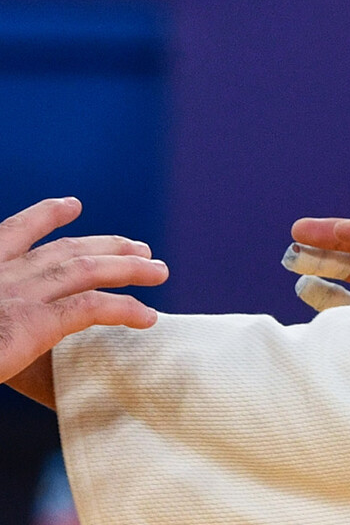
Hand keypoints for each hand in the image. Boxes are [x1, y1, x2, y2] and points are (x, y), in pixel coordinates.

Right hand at [1, 197, 168, 405]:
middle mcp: (1, 271)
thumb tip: (7, 311)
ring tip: (159, 271)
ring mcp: (20, 293)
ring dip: (130, 267)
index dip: (46, 216)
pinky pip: (94, 308)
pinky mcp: (36, 320)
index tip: (71, 204)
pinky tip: (149, 316)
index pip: (14, 231)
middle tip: (140, 247)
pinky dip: (125, 309)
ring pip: (90, 269)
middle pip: (66, 249)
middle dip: (108, 244)